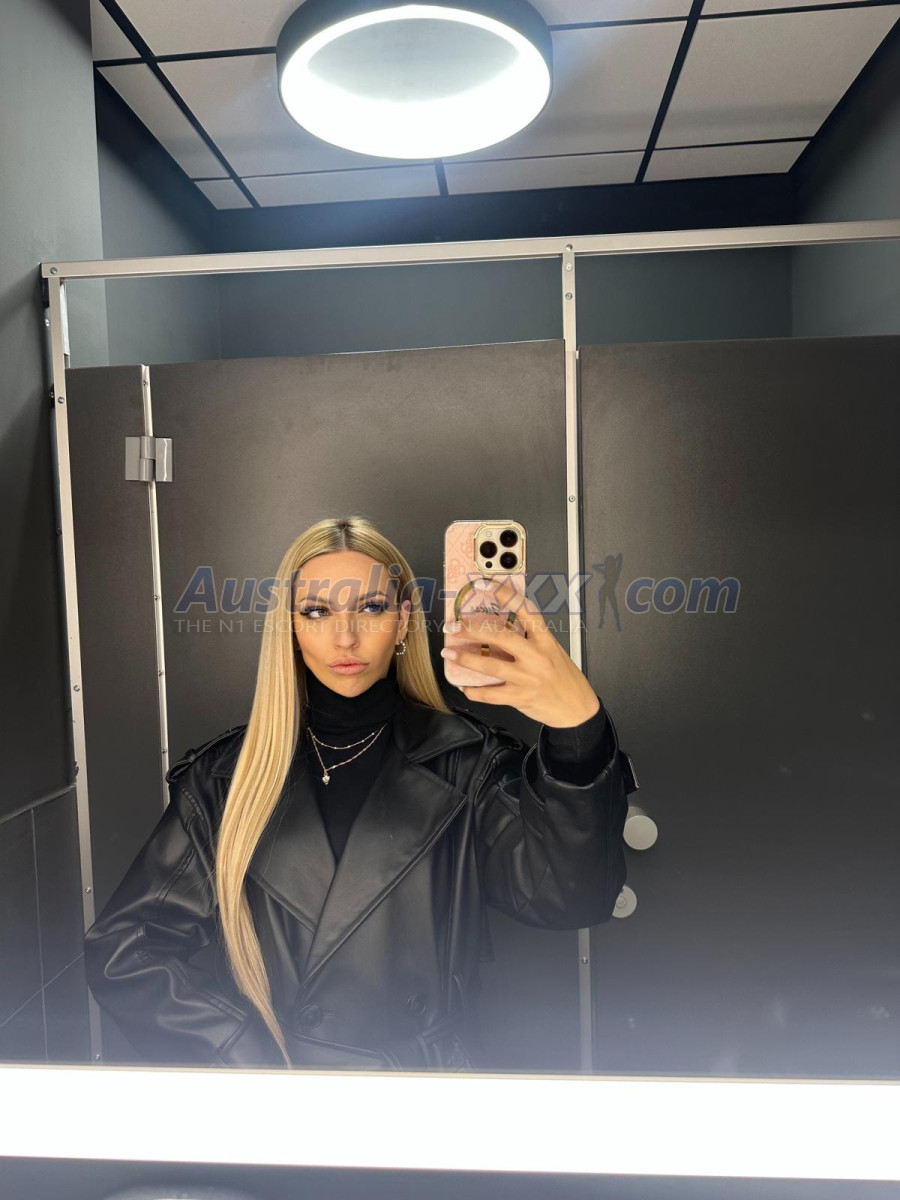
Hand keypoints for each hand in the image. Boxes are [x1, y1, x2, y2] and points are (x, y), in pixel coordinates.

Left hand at [440, 579, 601, 727]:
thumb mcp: (553, 651)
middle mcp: (536, 657)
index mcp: (545, 640)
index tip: (485, 584)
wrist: (577, 709)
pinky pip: (491, 694)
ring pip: (490, 666)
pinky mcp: (520, 697)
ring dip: (465, 659)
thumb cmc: (565, 679)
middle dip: (473, 630)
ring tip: (449, 654)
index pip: (525, 610)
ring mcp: (527, 678)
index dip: (505, 594)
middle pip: (501, 637)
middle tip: (454, 627)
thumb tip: (500, 630)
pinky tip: (466, 687)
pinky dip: (474, 691)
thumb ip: (530, 640)